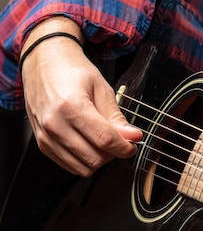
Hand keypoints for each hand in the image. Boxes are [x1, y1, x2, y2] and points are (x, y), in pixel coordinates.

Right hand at [21, 18, 141, 176]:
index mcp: (72, 106)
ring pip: (82, 167)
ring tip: (101, 141)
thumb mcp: (102, 89)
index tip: (132, 145)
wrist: (43, 63)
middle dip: (112, 154)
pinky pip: (69, 165)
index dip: (124, 147)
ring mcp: (46, 135)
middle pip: (94, 158)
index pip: (105, 140)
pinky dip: (83, 160)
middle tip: (117, 140)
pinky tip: (88, 144)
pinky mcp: (42, 143)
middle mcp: (54, 123)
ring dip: (98, 159)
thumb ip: (117, 118)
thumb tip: (133, 137)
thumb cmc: (72, 72)